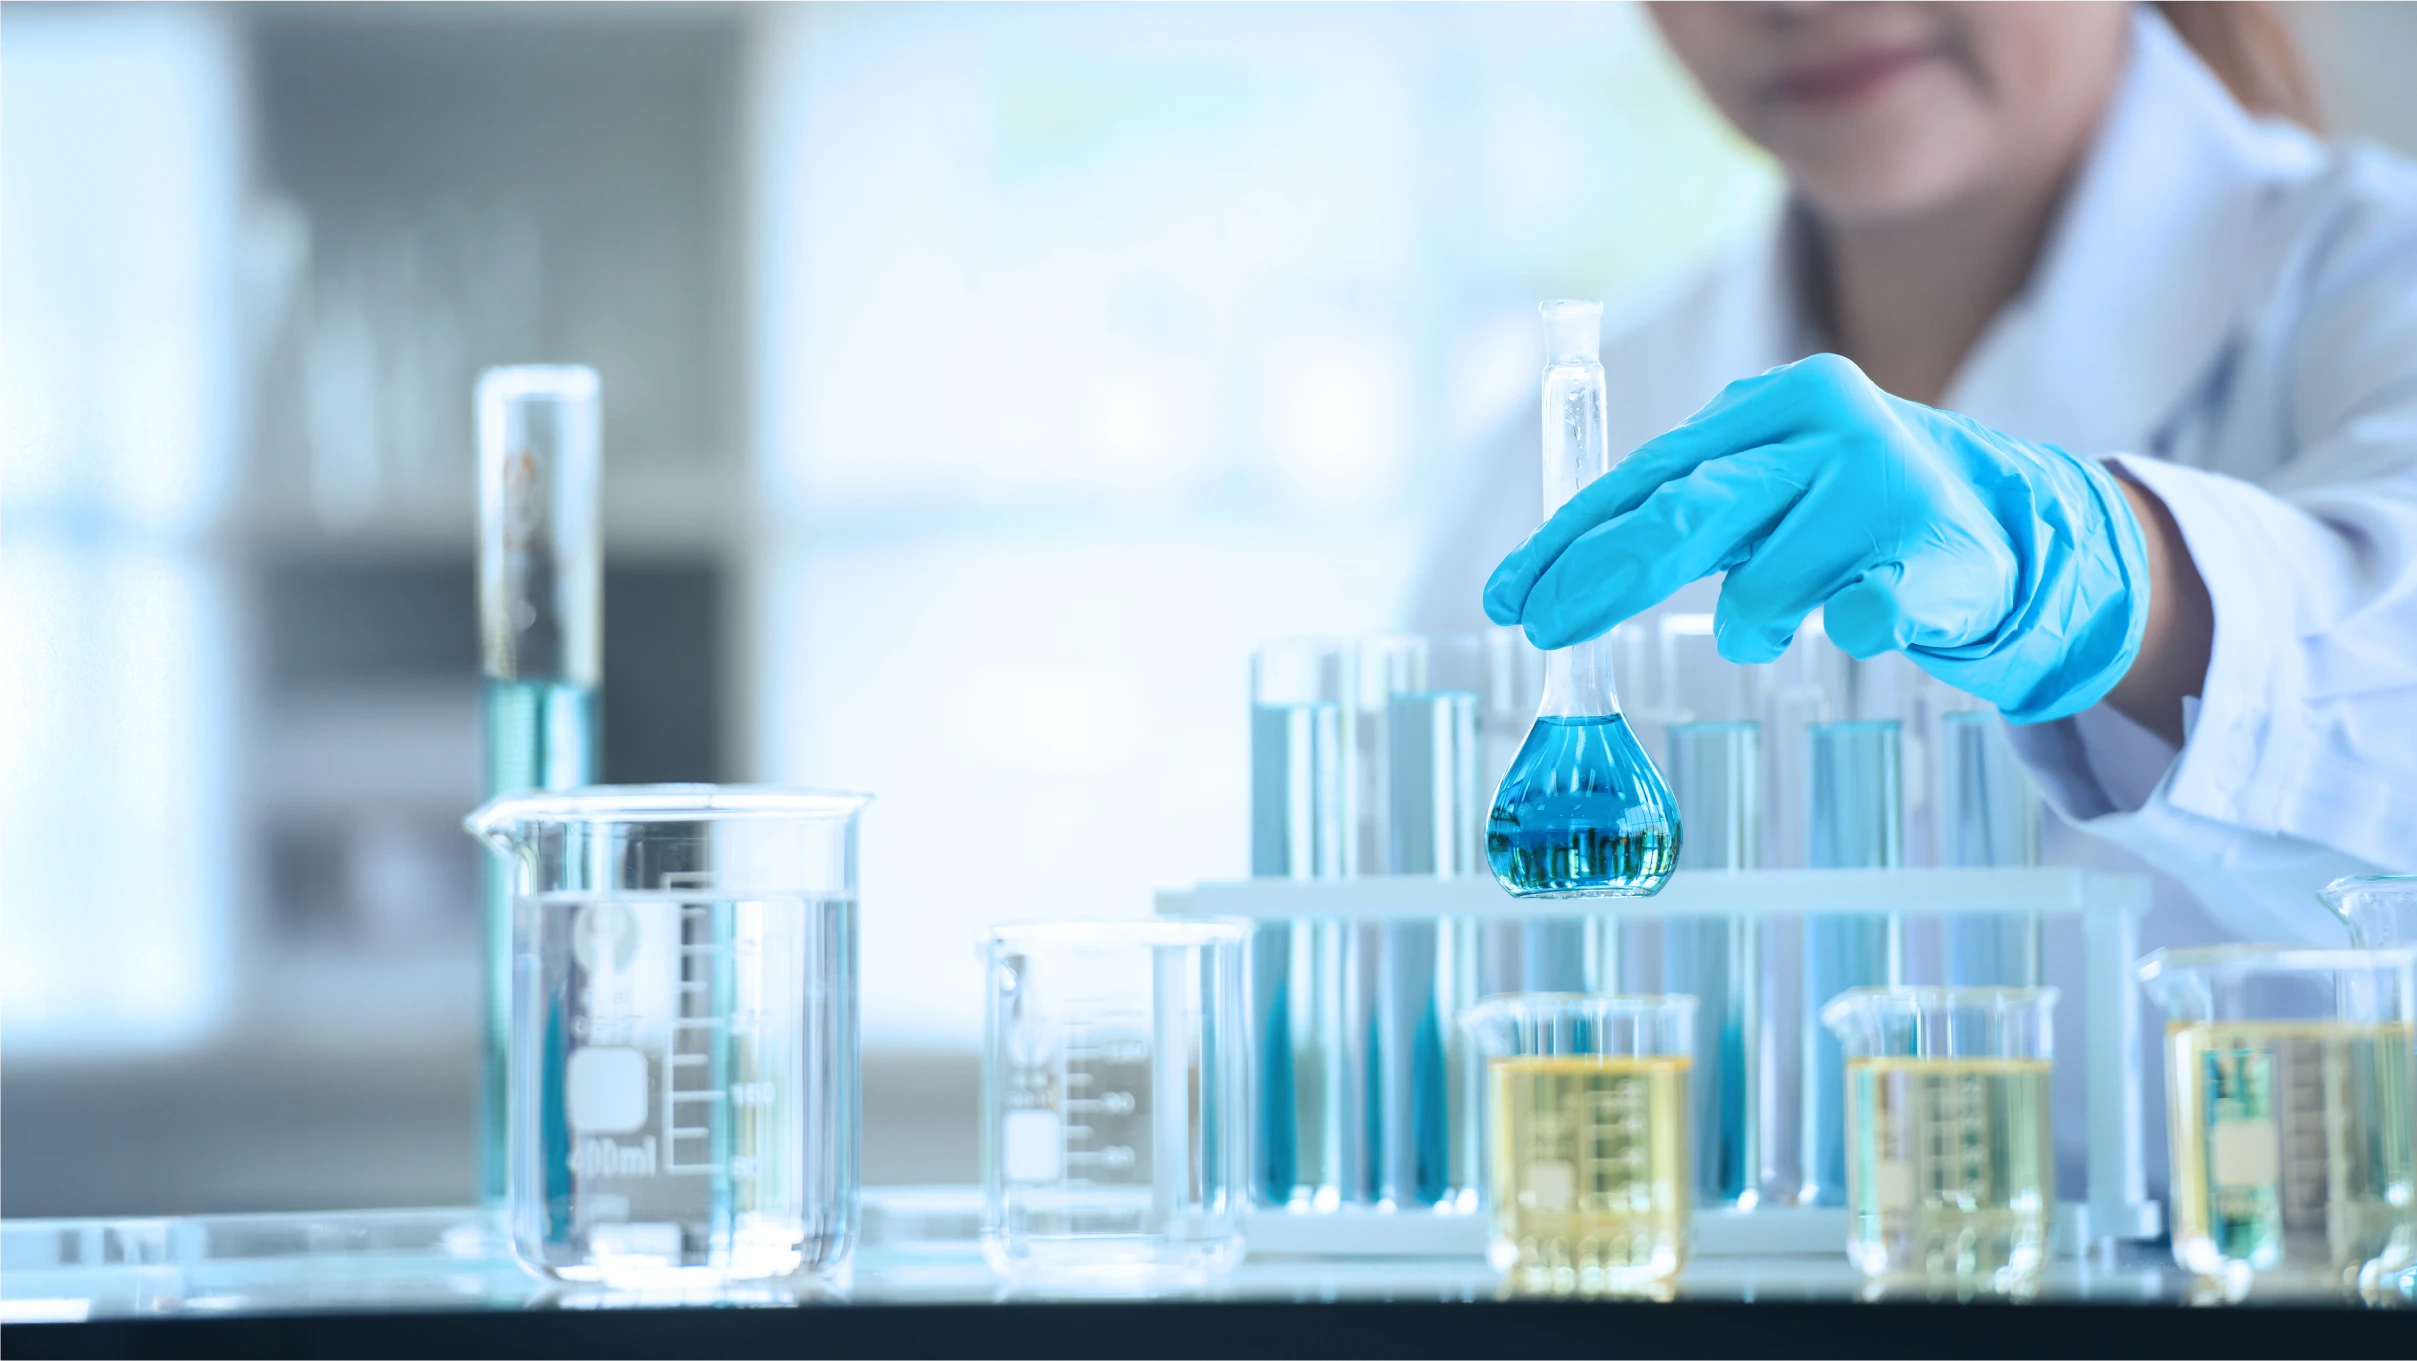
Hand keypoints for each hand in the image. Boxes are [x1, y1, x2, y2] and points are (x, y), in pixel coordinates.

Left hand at [1481, 353, 2151, 723]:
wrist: (2002, 531)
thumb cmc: (1845, 510)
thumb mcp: (1763, 484)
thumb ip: (1676, 508)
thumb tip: (1548, 577)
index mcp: (1777, 402)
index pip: (1650, 474)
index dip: (1571, 540)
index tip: (1511, 596)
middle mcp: (1830, 430)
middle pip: (1690, 511)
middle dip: (1605, 576)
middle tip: (1546, 629)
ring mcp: (1886, 490)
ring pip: (1760, 591)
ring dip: (1754, 623)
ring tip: (1794, 608)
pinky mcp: (1934, 560)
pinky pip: (1857, 617)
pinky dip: (1843, 627)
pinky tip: (1856, 619)